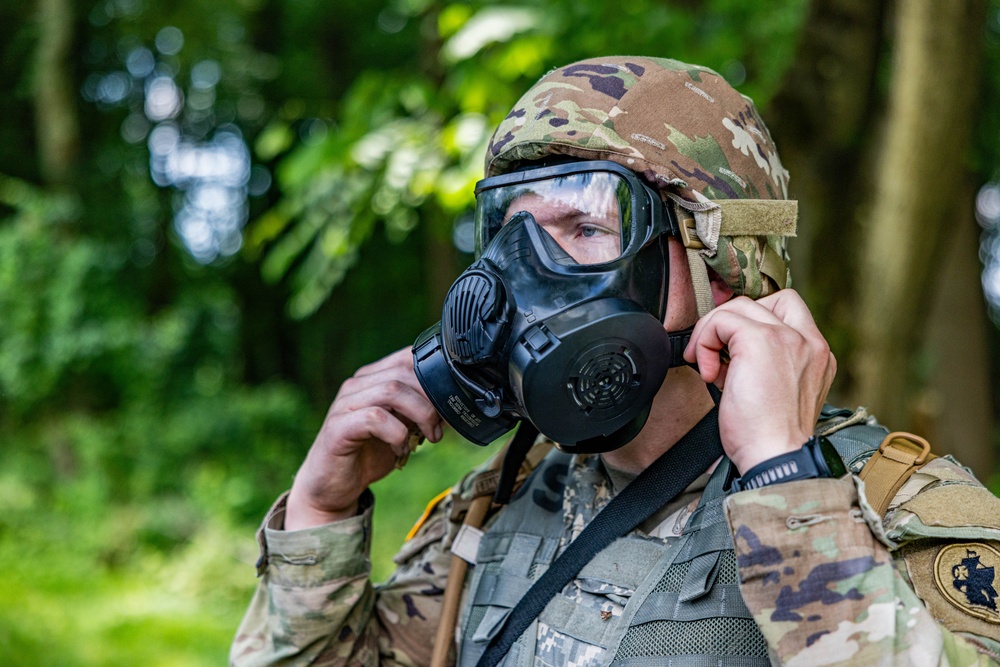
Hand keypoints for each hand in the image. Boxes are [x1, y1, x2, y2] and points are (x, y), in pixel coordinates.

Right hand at [285, 347, 443, 529]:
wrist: (333, 485)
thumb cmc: (369, 453)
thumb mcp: (403, 427)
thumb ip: (421, 411)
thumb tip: (455, 403)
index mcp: (373, 378)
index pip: (408, 357)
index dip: (436, 374)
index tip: (451, 400)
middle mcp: (357, 385)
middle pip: (404, 373)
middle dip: (431, 399)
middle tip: (440, 426)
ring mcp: (345, 404)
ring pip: (391, 390)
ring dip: (419, 414)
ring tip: (428, 437)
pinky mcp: (338, 427)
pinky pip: (375, 418)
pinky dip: (397, 433)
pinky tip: (401, 449)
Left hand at [683, 290, 835, 473]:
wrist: (776, 457)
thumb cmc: (769, 438)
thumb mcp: (773, 392)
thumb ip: (759, 364)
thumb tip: (724, 349)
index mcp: (816, 354)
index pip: (786, 310)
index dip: (750, 321)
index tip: (729, 348)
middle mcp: (808, 341)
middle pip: (763, 300)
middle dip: (730, 322)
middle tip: (714, 354)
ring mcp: (787, 337)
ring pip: (738, 307)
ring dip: (712, 333)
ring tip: (708, 367)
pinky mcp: (761, 341)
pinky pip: (721, 320)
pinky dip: (705, 342)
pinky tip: (708, 373)